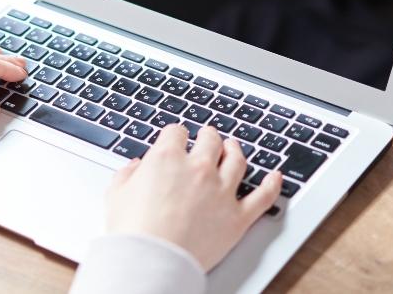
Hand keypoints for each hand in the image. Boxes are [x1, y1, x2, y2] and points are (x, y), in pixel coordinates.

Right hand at [104, 124, 282, 270]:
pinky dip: (272, 184)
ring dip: (235, 149)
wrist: (152, 261)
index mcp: (167, 159)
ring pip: (237, 160)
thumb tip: (135, 167)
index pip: (176, 133)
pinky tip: (275, 176)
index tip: (175, 140)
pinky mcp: (238, 217)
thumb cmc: (132, 231)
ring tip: (233, 147)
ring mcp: (221, 191)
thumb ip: (127, 175)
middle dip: (208, 136)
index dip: (175, 135)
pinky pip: (263, 196)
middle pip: (211, 140)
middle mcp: (198, 169)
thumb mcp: (116, 195)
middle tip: (207, 137)